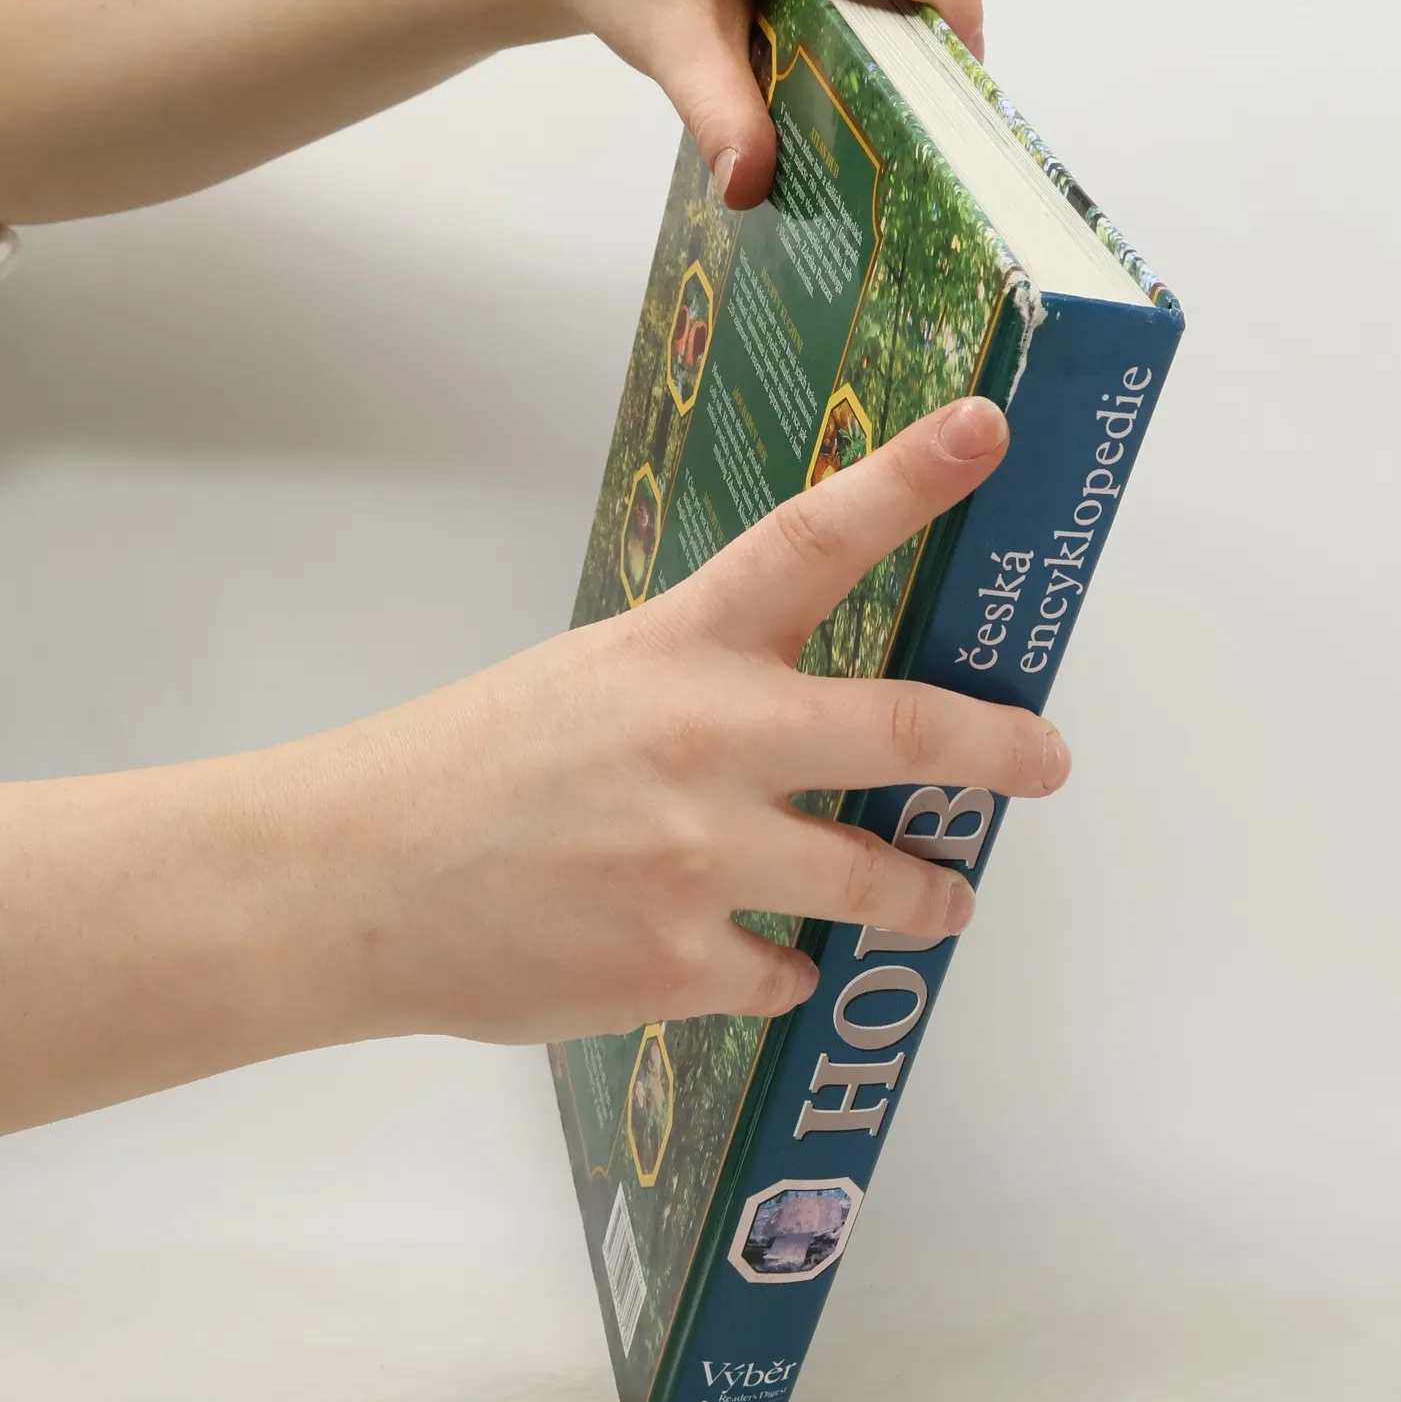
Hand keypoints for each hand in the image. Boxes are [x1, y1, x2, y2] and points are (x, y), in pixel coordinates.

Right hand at [294, 396, 1064, 1044]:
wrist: (353, 883)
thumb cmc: (465, 768)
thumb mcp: (590, 681)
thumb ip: (700, 688)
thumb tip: (798, 733)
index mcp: (678, 649)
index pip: (811, 540)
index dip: (908, 479)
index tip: (987, 429)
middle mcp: (707, 742)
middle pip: (904, 732)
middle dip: (1002, 751)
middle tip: (1047, 761)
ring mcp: (699, 861)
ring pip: (873, 884)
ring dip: (923, 897)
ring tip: (943, 902)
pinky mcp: (679, 964)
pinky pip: (783, 972)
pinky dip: (785, 971)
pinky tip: (757, 963)